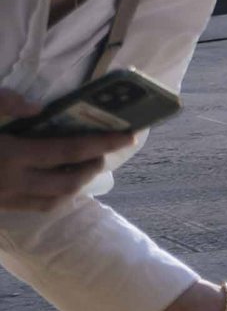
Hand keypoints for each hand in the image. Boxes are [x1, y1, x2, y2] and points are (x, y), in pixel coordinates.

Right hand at [0, 92, 124, 210]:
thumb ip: (4, 103)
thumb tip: (38, 108)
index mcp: (12, 155)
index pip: (69, 151)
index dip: (103, 143)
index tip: (129, 136)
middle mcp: (15, 182)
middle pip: (70, 181)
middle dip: (94, 167)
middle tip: (103, 151)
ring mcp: (7, 200)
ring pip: (56, 200)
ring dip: (78, 183)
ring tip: (85, 165)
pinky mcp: (1, 208)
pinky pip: (37, 207)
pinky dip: (57, 195)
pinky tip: (59, 180)